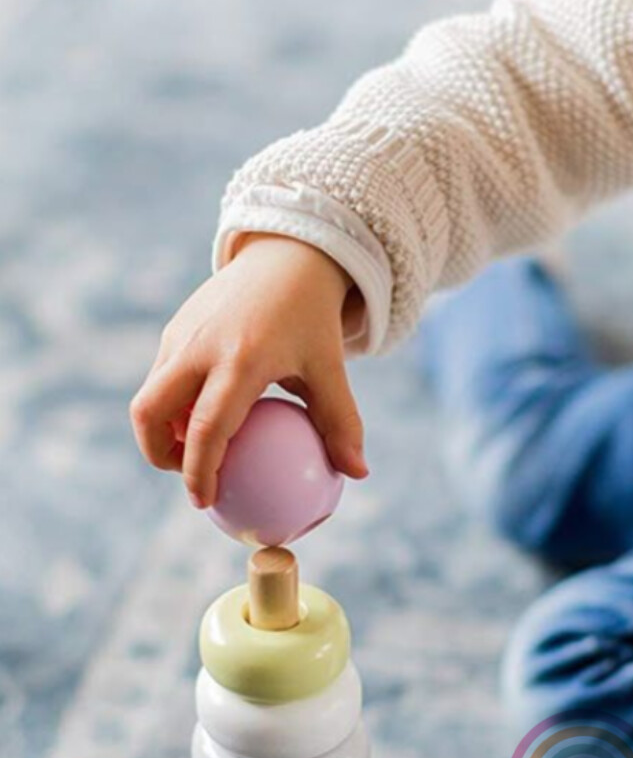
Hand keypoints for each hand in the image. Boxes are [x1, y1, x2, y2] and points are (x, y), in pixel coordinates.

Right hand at [130, 234, 367, 509]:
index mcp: (241, 360)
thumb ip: (342, 422)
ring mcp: (180, 335)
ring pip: (151, 396)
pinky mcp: (174, 327)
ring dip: (165, 430)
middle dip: (159, 454)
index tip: (204, 501)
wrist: (286, 256)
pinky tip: (204, 416)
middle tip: (187, 475)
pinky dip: (173, 405)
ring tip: (198, 448)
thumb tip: (357, 473)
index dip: (198, 471)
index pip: (207, 428)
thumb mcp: (332, 367)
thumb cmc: (313, 319)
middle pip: (151, 412)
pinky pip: (162, 378)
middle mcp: (200, 347)